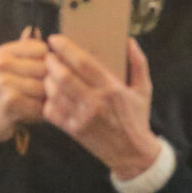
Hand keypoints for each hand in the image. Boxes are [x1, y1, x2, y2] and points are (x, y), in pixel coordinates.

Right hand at [0, 36, 47, 147]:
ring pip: (46, 87)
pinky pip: (41, 104)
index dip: (50, 63)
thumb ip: (25, 49)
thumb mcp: (14, 67)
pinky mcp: (9, 102)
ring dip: (50, 98)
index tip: (42, 73)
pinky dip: (44, 111)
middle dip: (52, 82)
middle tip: (45, 91)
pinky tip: (36, 112)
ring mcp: (4, 82)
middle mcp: (1, 64)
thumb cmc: (8, 90)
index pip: (43, 49)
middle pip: (47, 68)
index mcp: (4, 52)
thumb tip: (33, 29)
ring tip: (42, 101)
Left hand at [43, 36, 159, 179]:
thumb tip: (129, 41)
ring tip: (49, 73)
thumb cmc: (137, 118)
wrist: (132, 153)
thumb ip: (138, 63)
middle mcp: (95, 102)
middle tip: (49, 56)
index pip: (83, 63)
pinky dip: (47, 100)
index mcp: (112, 89)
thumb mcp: (144, 89)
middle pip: (62, 76)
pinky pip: (50, 111)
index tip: (56, 39)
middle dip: (51, 62)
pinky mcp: (73, 130)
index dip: (66, 48)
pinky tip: (51, 94)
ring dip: (47, 80)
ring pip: (53, 92)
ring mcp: (82, 118)